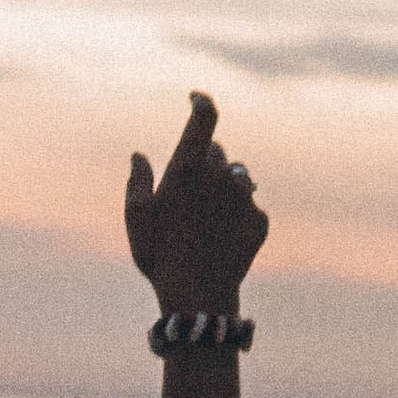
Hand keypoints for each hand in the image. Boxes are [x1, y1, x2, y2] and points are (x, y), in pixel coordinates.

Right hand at [125, 93, 267, 317]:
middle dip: (204, 164)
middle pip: (216, 152)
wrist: (199, 299)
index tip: (196, 98)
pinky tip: (221, 242)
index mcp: (189, 168)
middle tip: (188, 198)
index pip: (205, 117)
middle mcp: (222, 175)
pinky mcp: (260, 220)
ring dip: (225, 187)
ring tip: (207, 220)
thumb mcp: (137, 222)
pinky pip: (249, 208)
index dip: (202, 102)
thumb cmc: (160, 259)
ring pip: (238, 176)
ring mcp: (245, 197)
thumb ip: (137, 183)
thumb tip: (139, 156)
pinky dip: (237, 219)